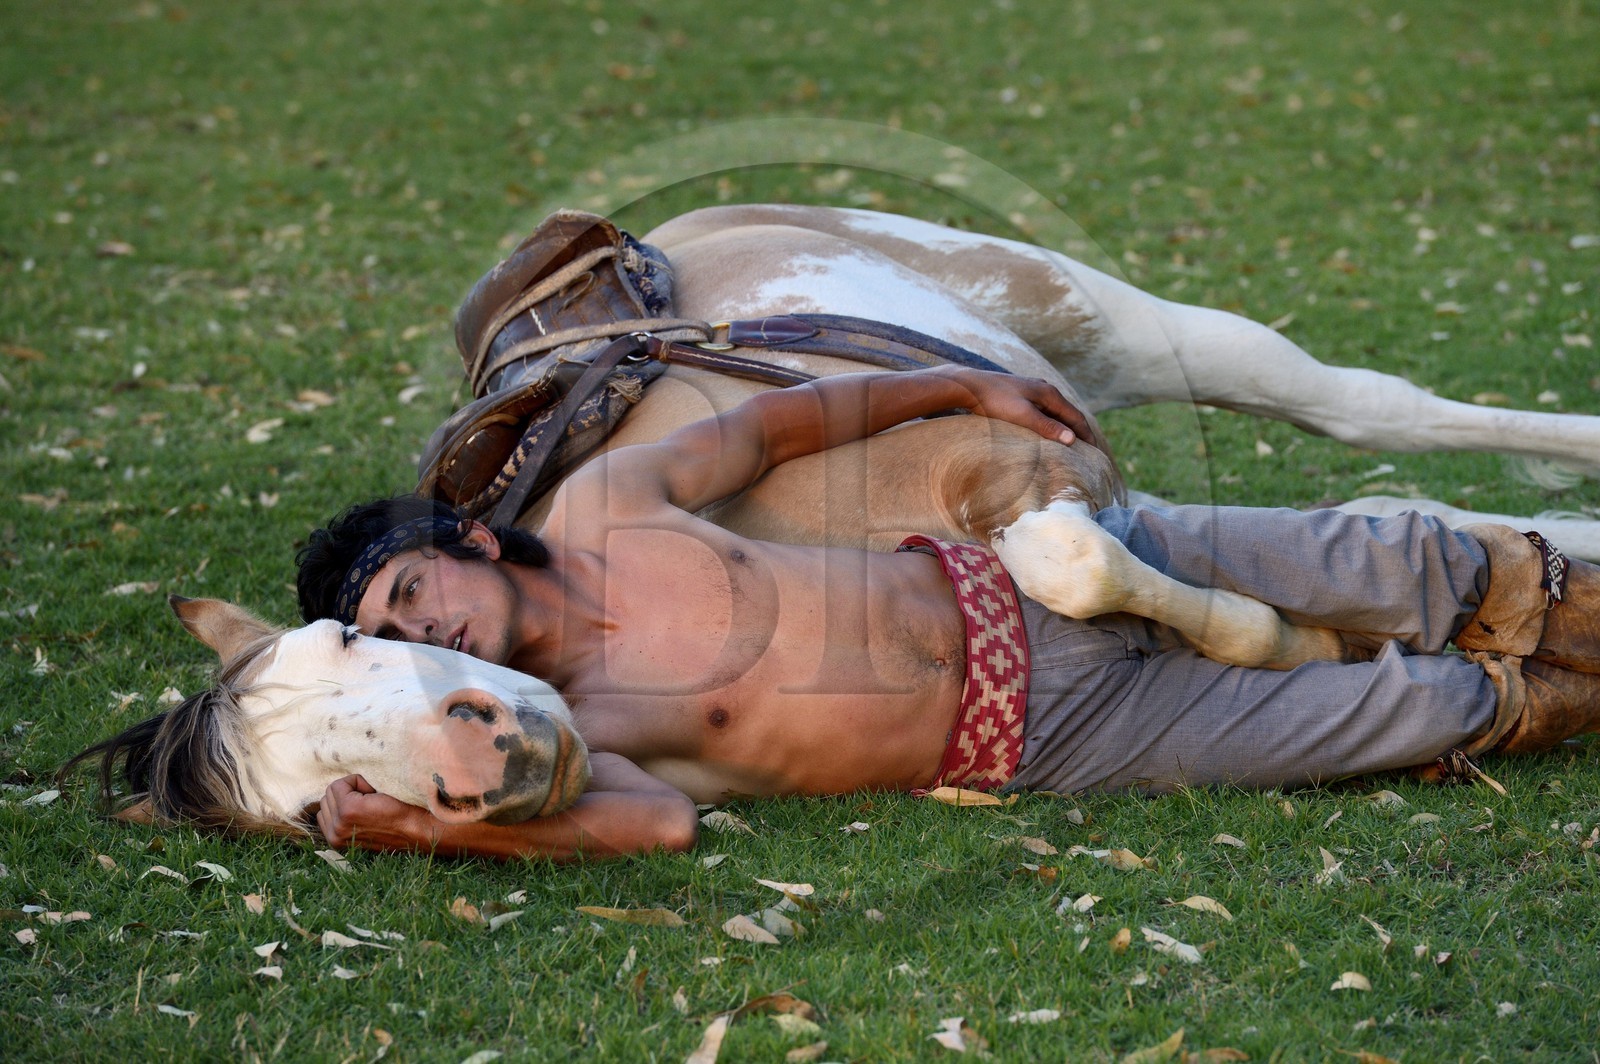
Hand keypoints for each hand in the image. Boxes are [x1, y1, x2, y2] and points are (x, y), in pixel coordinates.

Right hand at [316, 774, 435, 852]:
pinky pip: (341, 783)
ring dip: (354, 788)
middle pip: (328, 796)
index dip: (348, 798)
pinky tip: (376, 796)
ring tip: (374, 801)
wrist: (417, 827)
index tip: (369, 807)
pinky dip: (358, 782)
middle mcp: (332, 834)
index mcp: (333, 838)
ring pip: (334, 789)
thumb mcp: (361, 821)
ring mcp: (339, 823)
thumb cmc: (396, 819)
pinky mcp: (348, 810)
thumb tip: (334, 790)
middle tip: (373, 803)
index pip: (325, 804)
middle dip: (349, 793)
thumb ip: (342, 812)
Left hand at [949, 367, 1093, 444]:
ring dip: (1066, 427)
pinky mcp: (1022, 394)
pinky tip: (1048, 432)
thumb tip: (1072, 438)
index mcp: (1049, 393)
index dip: (1087, 435)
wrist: (968, 386)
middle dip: (1080, 431)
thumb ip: (1046, 426)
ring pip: (1057, 411)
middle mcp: (1045, 389)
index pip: (1076, 416)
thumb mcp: (1022, 415)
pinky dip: (1053, 422)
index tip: (1096, 452)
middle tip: (1090, 451)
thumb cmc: (994, 401)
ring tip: (1072, 444)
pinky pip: (1045, 410)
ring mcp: (1033, 390)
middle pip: (1069, 413)